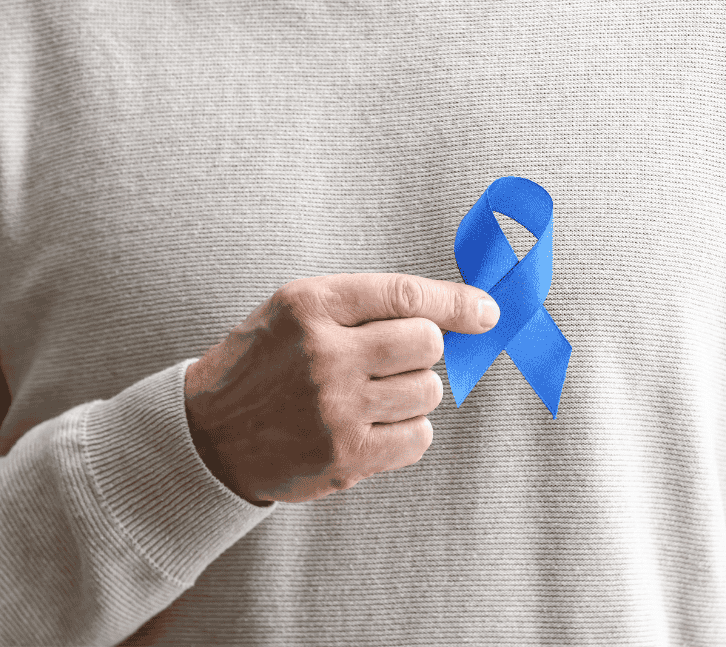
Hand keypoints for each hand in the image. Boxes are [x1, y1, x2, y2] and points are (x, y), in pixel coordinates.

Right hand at [183, 274, 498, 503]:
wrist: (209, 435)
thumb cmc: (265, 363)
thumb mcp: (298, 311)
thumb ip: (369, 304)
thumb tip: (460, 313)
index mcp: (310, 307)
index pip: (405, 296)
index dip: (457, 302)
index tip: (487, 311)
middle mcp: (324, 355)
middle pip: (427, 344)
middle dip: (419, 350)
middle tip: (386, 361)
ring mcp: (336, 410)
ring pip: (429, 391)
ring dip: (412, 393)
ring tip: (370, 396)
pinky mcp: (347, 458)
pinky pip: (420, 437)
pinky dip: (408, 431)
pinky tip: (372, 425)